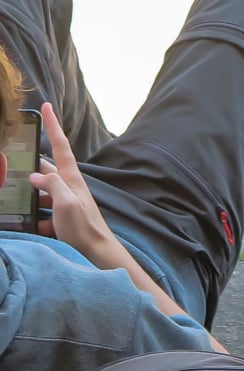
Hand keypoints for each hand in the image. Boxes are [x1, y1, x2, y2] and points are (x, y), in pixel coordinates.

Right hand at [28, 102, 121, 264]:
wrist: (97, 255)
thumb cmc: (84, 229)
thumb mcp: (66, 202)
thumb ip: (51, 184)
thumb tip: (35, 175)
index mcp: (71, 179)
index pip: (60, 147)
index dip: (53, 126)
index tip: (46, 107)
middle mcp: (68, 188)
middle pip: (43, 171)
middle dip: (27, 170)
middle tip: (11, 169)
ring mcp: (64, 204)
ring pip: (38, 194)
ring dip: (26, 198)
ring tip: (12, 199)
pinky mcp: (60, 220)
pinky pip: (41, 214)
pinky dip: (32, 218)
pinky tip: (23, 223)